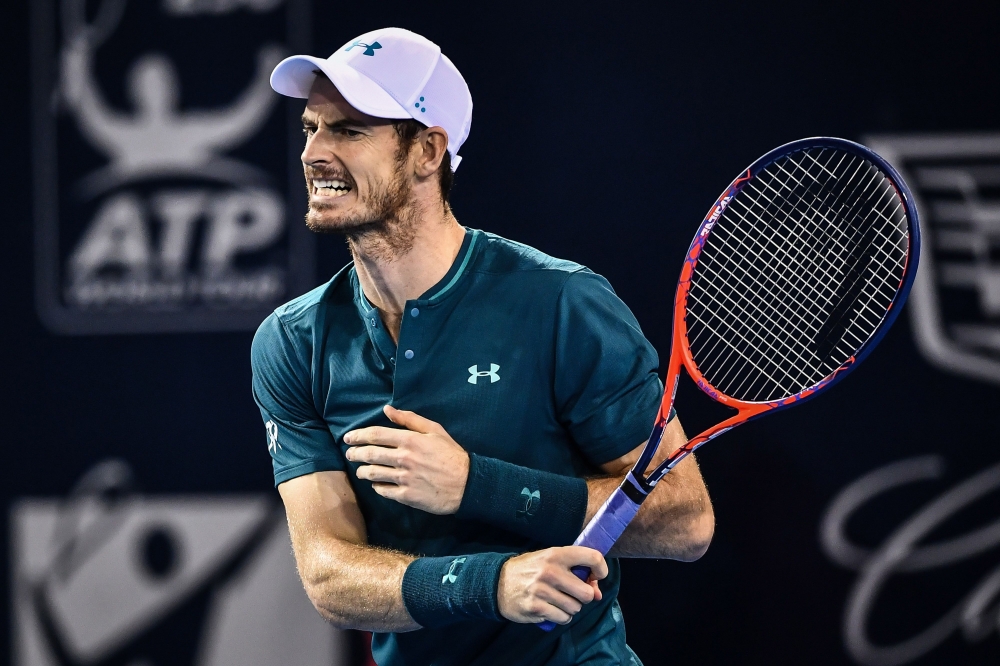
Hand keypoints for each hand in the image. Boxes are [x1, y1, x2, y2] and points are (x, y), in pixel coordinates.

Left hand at [344, 405, 469, 514]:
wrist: (468, 483)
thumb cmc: (451, 454)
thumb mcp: (435, 430)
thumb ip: (409, 419)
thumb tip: (387, 409)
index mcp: (410, 440)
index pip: (375, 435)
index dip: (358, 436)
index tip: (348, 438)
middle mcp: (404, 458)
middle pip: (370, 454)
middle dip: (354, 454)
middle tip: (349, 454)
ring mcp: (404, 478)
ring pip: (373, 474)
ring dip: (362, 471)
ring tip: (360, 471)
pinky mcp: (407, 496)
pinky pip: (383, 491)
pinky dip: (376, 487)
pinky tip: (376, 484)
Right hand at [497, 547, 607, 624]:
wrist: (497, 582)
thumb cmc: (529, 570)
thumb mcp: (550, 561)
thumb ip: (575, 572)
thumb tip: (596, 594)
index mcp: (556, 554)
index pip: (592, 557)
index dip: (601, 569)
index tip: (597, 576)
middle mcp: (550, 571)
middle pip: (586, 593)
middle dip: (583, 597)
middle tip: (572, 593)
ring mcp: (542, 591)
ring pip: (575, 609)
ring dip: (570, 608)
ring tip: (557, 600)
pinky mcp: (536, 608)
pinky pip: (563, 618)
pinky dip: (560, 617)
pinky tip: (550, 608)